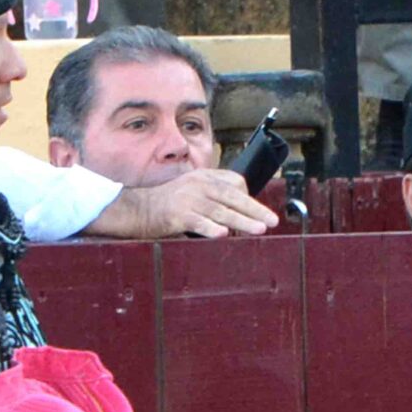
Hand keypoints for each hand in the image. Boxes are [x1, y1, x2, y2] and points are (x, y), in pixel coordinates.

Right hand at [99, 168, 276, 239]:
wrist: (138, 209)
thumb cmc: (170, 204)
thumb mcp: (194, 191)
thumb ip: (215, 195)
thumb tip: (242, 209)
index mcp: (204, 177)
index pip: (234, 183)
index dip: (248, 197)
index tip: (258, 212)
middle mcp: (198, 185)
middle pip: (233, 197)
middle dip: (255, 209)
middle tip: (273, 221)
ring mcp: (188, 199)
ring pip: (221, 211)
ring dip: (242, 221)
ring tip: (259, 229)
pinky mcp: (177, 215)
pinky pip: (197, 222)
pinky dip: (210, 228)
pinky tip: (223, 233)